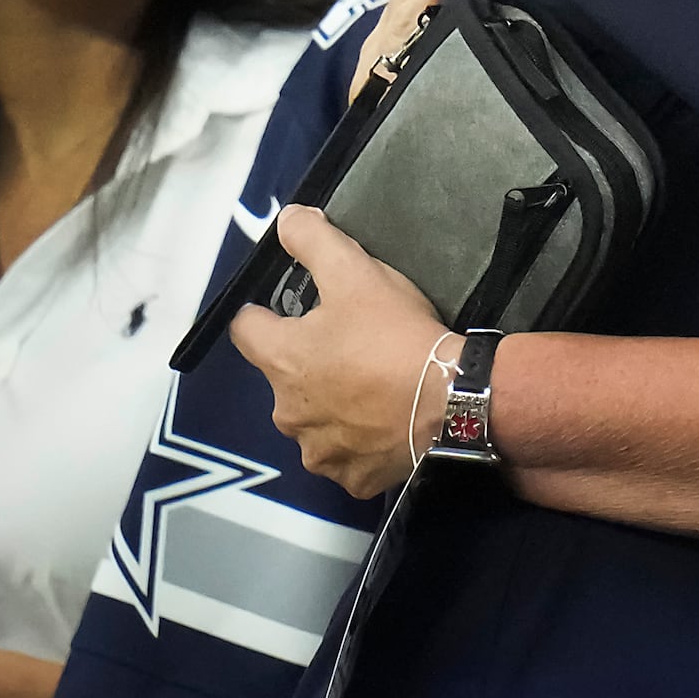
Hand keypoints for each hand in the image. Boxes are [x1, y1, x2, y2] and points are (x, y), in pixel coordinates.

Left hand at [230, 205, 450, 498]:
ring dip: (332, 409)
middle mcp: (288, 412)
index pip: (246, 329)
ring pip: (313, 424)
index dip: (264, 314)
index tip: (287, 310)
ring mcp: (318, 450)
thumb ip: (314, 241)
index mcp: (283, 360)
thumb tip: (286, 219)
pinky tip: (385, 426)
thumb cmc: (396, 335)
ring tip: (372, 391)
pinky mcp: (351, 477)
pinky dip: (359, 443)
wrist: (451, 397)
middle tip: (351, 349)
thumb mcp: (356, 272)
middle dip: (308, 365)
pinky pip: (346, 458)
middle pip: (284, 380)